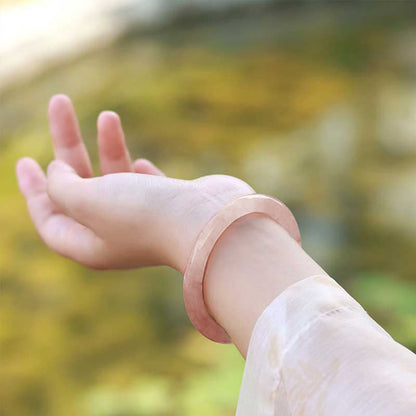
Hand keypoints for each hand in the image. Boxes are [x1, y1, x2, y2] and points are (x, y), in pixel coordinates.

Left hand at [16, 95, 253, 271]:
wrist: (207, 220)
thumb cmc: (144, 215)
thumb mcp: (87, 200)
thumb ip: (62, 185)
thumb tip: (58, 170)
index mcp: (89, 244)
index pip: (50, 218)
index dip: (33, 190)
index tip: (24, 160)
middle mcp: (114, 234)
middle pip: (79, 188)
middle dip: (67, 146)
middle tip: (61, 103)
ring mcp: (144, 218)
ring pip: (114, 178)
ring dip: (108, 145)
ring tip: (106, 116)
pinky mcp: (170, 204)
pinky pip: (145, 185)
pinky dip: (138, 171)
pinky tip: (141, 164)